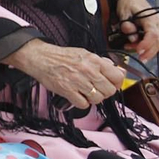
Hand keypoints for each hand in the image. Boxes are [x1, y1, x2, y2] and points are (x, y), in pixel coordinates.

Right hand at [7, 39, 124, 109]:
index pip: (118, 76)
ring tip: (86, 93)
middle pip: (109, 90)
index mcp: (94, 60)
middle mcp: (88, 71)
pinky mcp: (68, 91)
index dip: (116, 83)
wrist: (40, 58)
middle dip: (104, 92)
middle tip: (97, 89)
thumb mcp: (84, 53)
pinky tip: (77, 96)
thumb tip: (117, 70)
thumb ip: (102, 62)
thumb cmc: (61, 57)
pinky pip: (84, 104)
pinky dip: (81, 103)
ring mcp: (78, 81)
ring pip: (98, 99)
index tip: (111, 84)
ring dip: (93, 98)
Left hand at [115, 0, 158, 59]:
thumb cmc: (128, 5)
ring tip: (134, 47)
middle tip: (132, 50)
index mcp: (150, 17)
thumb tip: (132, 38)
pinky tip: (142, 46)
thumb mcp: (122, 13)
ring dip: (149, 50)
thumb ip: (126, 25)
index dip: (146, 45)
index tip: (138, 51)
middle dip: (146, 51)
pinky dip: (153, 48)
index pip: (153, 34)